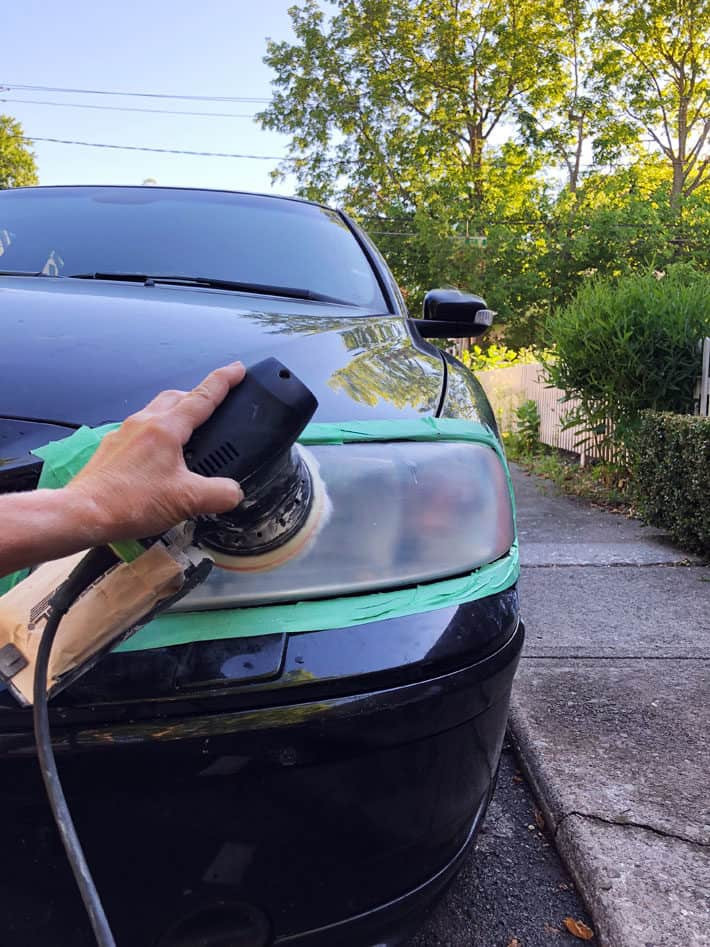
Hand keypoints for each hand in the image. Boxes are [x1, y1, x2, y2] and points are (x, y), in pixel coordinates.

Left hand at [65, 362, 245, 541]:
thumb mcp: (187, 500)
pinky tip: (157, 457)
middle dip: (197, 395)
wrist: (84, 513)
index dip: (223, 381)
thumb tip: (233, 492)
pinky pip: (138, 432)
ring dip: (174, 415)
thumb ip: (219, 494)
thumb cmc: (127, 502)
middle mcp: (143, 424)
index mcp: (165, 428)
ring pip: (155, 412)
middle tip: (213, 402)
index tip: (236, 369)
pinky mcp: (112, 449)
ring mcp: (124, 435)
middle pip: (175, 397)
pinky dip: (154, 436)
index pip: (202, 396)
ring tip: (186, 433)